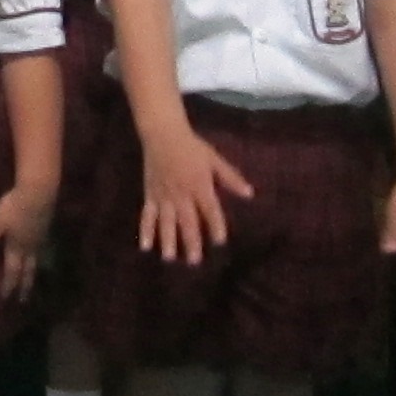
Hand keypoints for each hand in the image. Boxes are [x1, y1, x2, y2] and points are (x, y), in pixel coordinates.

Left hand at [0, 181, 54, 301]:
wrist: (39, 192)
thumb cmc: (14, 208)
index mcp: (17, 247)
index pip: (12, 271)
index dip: (8, 285)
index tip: (5, 298)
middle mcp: (30, 247)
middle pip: (28, 270)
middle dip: (25, 286)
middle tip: (24, 300)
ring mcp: (40, 238)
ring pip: (37, 261)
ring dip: (33, 273)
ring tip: (32, 280)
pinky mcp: (45, 228)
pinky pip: (41, 249)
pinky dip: (38, 258)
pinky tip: (38, 253)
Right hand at [139, 125, 251, 265]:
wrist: (162, 133)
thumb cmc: (192, 147)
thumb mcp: (214, 159)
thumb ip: (230, 177)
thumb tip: (250, 193)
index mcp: (200, 185)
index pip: (210, 209)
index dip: (215, 225)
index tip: (219, 242)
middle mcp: (182, 193)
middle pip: (187, 220)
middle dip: (191, 241)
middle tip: (194, 261)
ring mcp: (164, 195)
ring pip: (166, 221)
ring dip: (168, 240)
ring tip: (170, 258)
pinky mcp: (150, 195)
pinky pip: (147, 215)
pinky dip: (146, 231)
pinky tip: (145, 246)